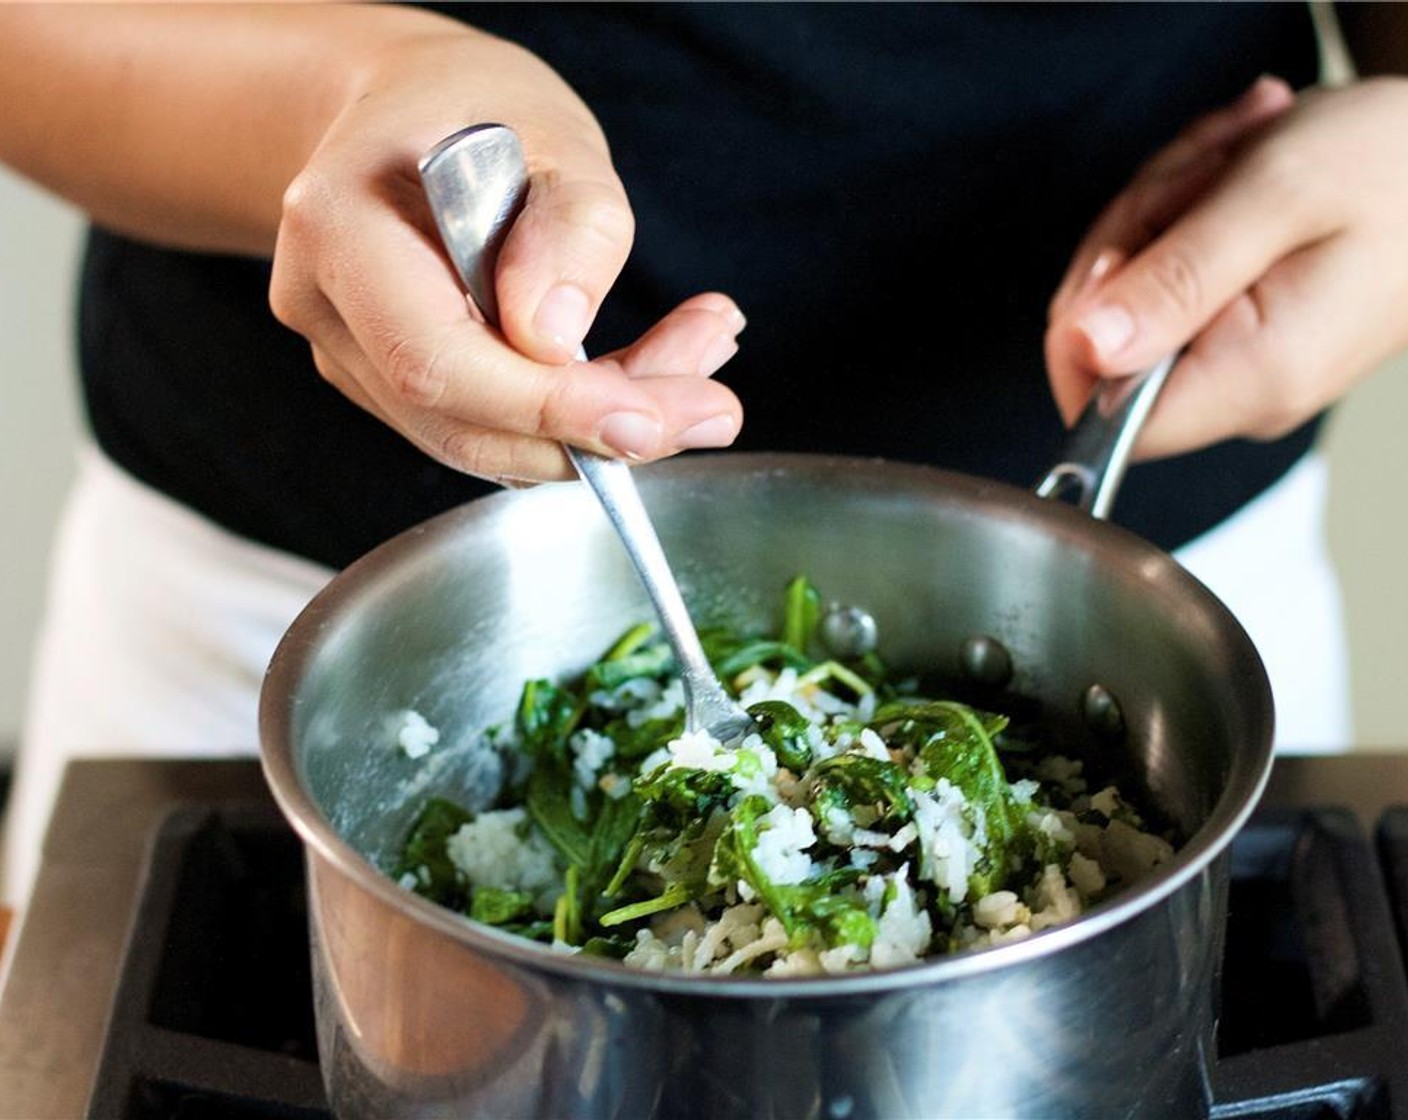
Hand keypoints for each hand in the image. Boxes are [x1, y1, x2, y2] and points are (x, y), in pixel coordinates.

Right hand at [269, 19, 743, 484]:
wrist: (407, 113)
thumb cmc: (472, 106)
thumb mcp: (548, 129)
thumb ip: (568, 227)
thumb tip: (558, 337)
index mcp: (340, 231)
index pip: (437, 361)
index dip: (547, 408)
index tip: (651, 419)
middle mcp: (327, 308)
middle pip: (462, 421)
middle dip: (597, 432)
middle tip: (714, 408)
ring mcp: (353, 355)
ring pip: (484, 439)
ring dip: (603, 425)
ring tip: (701, 363)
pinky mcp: (393, 383)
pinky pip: (491, 426)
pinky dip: (578, 416)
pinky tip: (652, 372)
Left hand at [1045, 75, 1407, 460]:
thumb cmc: (1390, 163)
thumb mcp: (1275, 196)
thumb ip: (1175, 279)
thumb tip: (1087, 350)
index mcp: (1253, 376)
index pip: (1103, 414)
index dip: (1085, 329)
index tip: (1132, 249)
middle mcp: (1243, 394)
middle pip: (1105, 347)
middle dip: (1132, 240)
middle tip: (1205, 179)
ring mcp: (1239, 368)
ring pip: (1126, 303)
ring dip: (1161, 212)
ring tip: (1235, 164)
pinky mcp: (1237, 337)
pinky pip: (1162, 284)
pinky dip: (1182, 216)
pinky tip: (1235, 177)